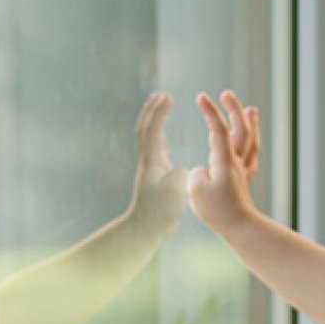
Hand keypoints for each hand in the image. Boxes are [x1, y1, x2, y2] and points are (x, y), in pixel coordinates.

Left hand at [130, 92, 187, 229]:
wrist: (144, 229)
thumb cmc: (160, 213)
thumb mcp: (172, 195)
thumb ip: (177, 178)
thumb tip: (180, 169)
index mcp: (152, 161)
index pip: (153, 130)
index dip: (159, 112)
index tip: (167, 97)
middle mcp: (148, 161)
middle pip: (144, 128)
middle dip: (151, 110)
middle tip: (160, 95)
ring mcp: (148, 167)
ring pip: (146, 137)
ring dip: (152, 121)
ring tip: (161, 109)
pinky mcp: (152, 176)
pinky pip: (153, 149)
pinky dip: (157, 136)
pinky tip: (164, 138)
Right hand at [187, 89, 261, 233]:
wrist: (239, 228)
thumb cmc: (216, 211)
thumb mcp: (196, 190)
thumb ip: (197, 174)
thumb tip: (204, 170)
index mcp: (225, 161)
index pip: (218, 129)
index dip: (210, 111)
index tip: (201, 96)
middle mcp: (238, 162)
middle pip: (241, 129)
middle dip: (234, 109)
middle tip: (226, 94)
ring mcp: (244, 170)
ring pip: (251, 141)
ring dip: (251, 123)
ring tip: (251, 109)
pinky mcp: (245, 180)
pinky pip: (252, 156)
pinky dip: (252, 144)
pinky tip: (250, 141)